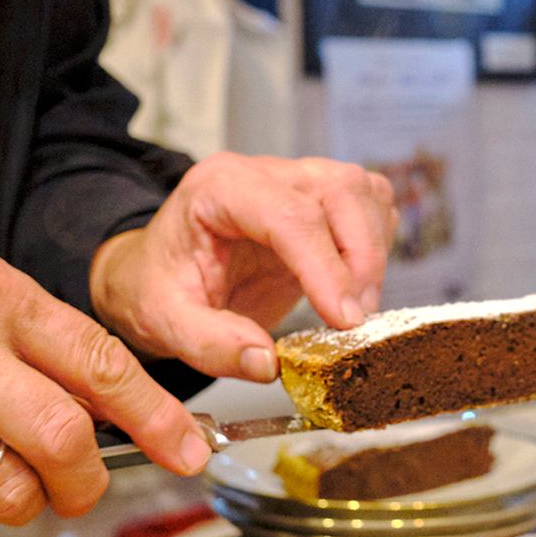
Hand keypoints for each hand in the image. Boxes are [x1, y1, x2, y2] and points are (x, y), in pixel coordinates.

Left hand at [89, 154, 397, 381]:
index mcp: (218, 188)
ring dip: (373, 252)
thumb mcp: (165, 322)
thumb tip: (267, 364)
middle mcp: (263, 172)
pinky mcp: (321, 197)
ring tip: (356, 309)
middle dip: (360, 259)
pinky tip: (357, 284)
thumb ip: (210, 344)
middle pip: (338, 191)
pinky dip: (378, 243)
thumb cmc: (158, 287)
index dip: (324, 267)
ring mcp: (297, 177)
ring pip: (362, 192)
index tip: (344, 319)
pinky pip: (370, 203)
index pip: (288, 215)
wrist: (157, 272)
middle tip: (355, 321)